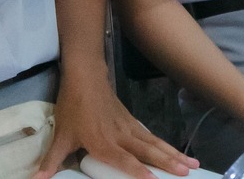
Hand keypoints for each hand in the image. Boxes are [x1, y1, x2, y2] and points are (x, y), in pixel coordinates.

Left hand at [32, 73, 192, 178]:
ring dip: (173, 154)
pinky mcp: (132, 120)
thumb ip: (52, 161)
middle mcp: (120, 136)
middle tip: (187, 173)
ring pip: (154, 143)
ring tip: (191, 165)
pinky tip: (175, 152)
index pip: (123, 160)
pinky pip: (151, 136)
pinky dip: (164, 145)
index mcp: (103, 142)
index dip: (138, 172)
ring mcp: (129, 127)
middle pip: (147, 151)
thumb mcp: (60, 135)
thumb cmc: (72, 106)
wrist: (85, 75)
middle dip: (167, 163)